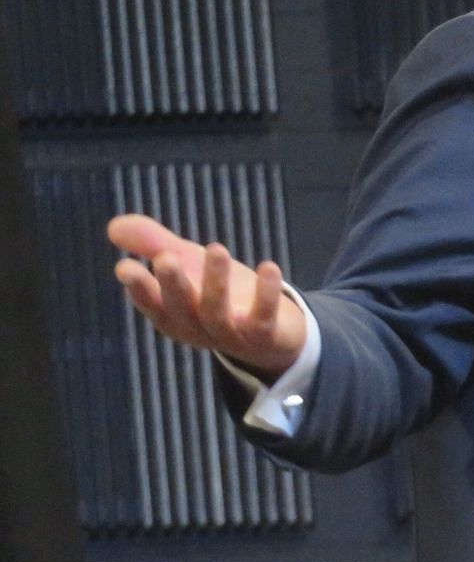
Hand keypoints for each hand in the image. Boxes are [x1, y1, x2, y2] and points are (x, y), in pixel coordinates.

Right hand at [107, 214, 306, 378]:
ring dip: (215, 283)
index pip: (150, 302)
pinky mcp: (264, 336)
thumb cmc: (219, 293)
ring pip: (217, 313)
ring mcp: (230, 335)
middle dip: (172, 284)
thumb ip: (153, 244)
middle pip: (180, 309)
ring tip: (216, 248)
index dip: (138, 287)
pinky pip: (263, 319)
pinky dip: (267, 294)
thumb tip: (113, 225)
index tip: (125, 267)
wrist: (272, 335)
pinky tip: (269, 267)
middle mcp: (196, 327)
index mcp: (171, 313)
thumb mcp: (186, 264)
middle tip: (166, 258)